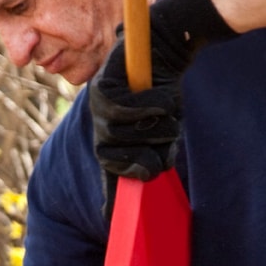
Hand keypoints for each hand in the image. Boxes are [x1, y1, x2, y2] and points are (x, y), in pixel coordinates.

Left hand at [89, 29, 184, 218]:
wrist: (169, 46)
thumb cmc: (167, 92)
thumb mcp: (165, 128)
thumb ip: (158, 151)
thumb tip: (152, 172)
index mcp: (112, 139)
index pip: (108, 172)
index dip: (108, 195)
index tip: (108, 219)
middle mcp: (99, 126)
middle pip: (111, 157)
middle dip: (141, 155)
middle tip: (164, 139)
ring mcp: (96, 107)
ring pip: (118, 134)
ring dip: (151, 126)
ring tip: (166, 109)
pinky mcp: (101, 86)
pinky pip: (121, 109)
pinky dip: (147, 106)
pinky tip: (162, 98)